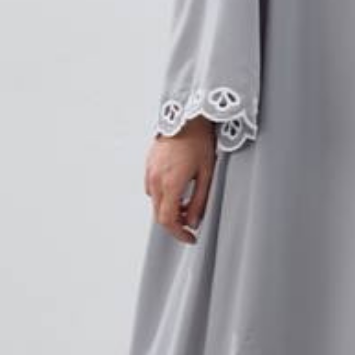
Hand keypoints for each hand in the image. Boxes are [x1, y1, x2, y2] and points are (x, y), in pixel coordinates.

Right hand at [144, 116, 215, 242]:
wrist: (186, 116)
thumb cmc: (199, 141)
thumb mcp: (206, 174)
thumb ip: (200, 202)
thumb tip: (194, 223)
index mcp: (171, 184)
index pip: (168, 221)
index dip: (180, 234)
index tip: (191, 238)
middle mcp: (156, 180)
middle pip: (159, 215)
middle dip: (176, 223)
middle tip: (191, 222)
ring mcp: (149, 172)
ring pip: (156, 203)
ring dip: (170, 209)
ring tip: (188, 202)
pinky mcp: (148, 165)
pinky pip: (153, 189)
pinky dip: (164, 196)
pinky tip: (178, 188)